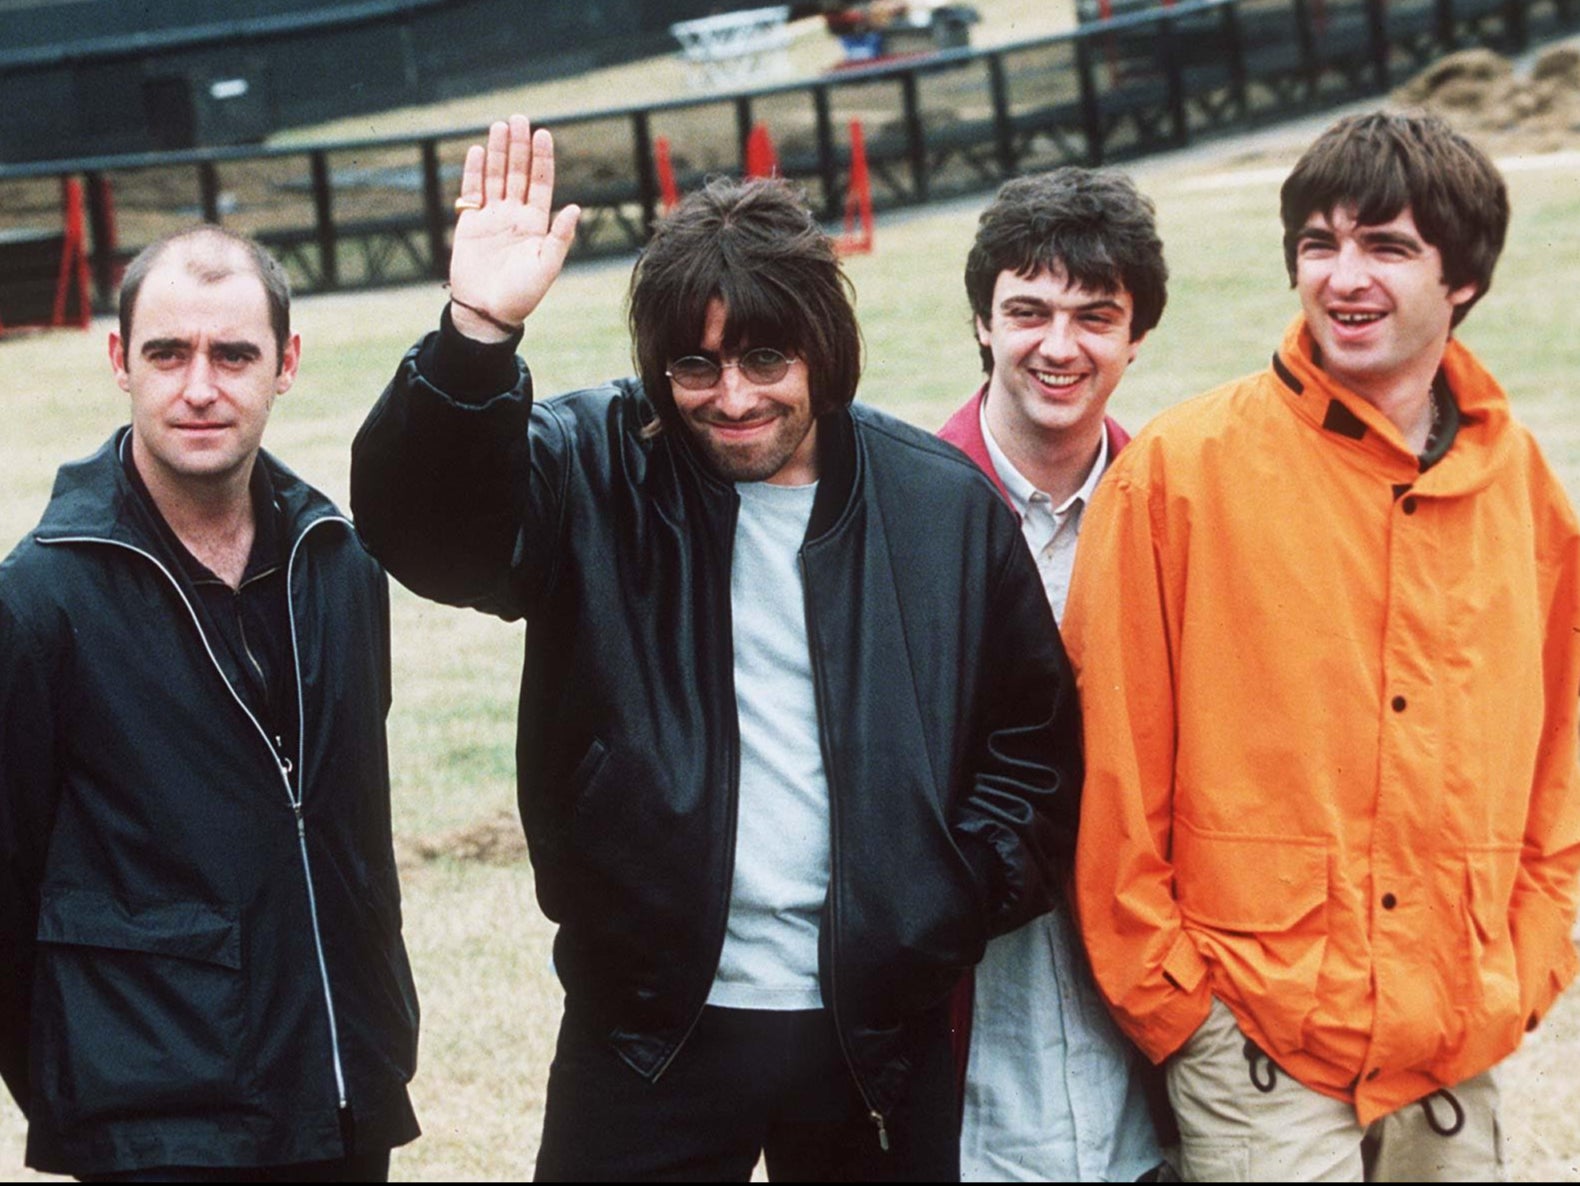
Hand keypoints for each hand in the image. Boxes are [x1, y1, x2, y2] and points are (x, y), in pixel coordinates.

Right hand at [449, 114, 580, 340]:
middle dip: (519, 146)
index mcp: (536, 224)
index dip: (542, 159)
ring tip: (500, 126)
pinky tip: (478, 150)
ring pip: (495, 177)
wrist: (487, 311)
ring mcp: (492, 217)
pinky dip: (474, 171)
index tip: (543, 134)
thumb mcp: (547, 266)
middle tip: (519, 119)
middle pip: (517, 173)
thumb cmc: (522, 294)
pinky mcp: (470, 223)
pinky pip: (472, 191)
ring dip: (498, 152)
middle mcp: (515, 216)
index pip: (540, 183)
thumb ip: (560, 237)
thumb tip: (576, 207)